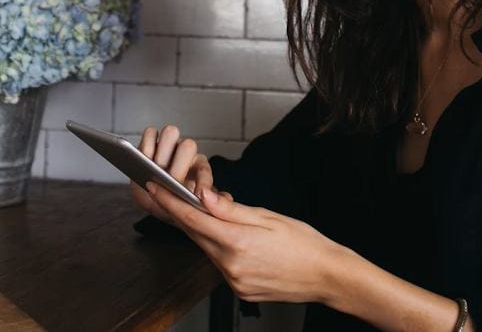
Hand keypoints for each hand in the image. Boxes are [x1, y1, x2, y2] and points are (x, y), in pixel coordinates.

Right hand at [129, 124, 231, 227]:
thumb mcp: (191, 207)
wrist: (152, 198)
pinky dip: (146, 145)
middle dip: (179, 166)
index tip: (197, 196)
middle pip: (188, 145)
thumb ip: (208, 204)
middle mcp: (184, 152)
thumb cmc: (174, 201)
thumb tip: (227, 199)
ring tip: (156, 170)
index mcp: (198, 166)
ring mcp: (167, 145)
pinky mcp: (148, 141)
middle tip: (172, 182)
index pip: (204, 169)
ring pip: (170, 133)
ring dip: (162, 153)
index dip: (202, 182)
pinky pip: (149, 133)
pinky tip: (143, 161)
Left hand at [143, 181, 354, 304]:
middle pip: (196, 236)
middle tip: (173, 195)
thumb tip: (203, 196)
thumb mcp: (268, 216)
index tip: (154, 188)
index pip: (192, 219)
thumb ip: (231, 209)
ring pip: (208, 251)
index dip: (170, 202)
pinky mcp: (240, 292)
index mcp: (238, 242)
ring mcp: (234, 282)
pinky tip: (231, 240)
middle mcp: (231, 266)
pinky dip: (220, 250)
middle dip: (184, 215)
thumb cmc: (304, 243)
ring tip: (213, 216)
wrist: (327, 276)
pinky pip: (221, 266)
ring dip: (204, 233)